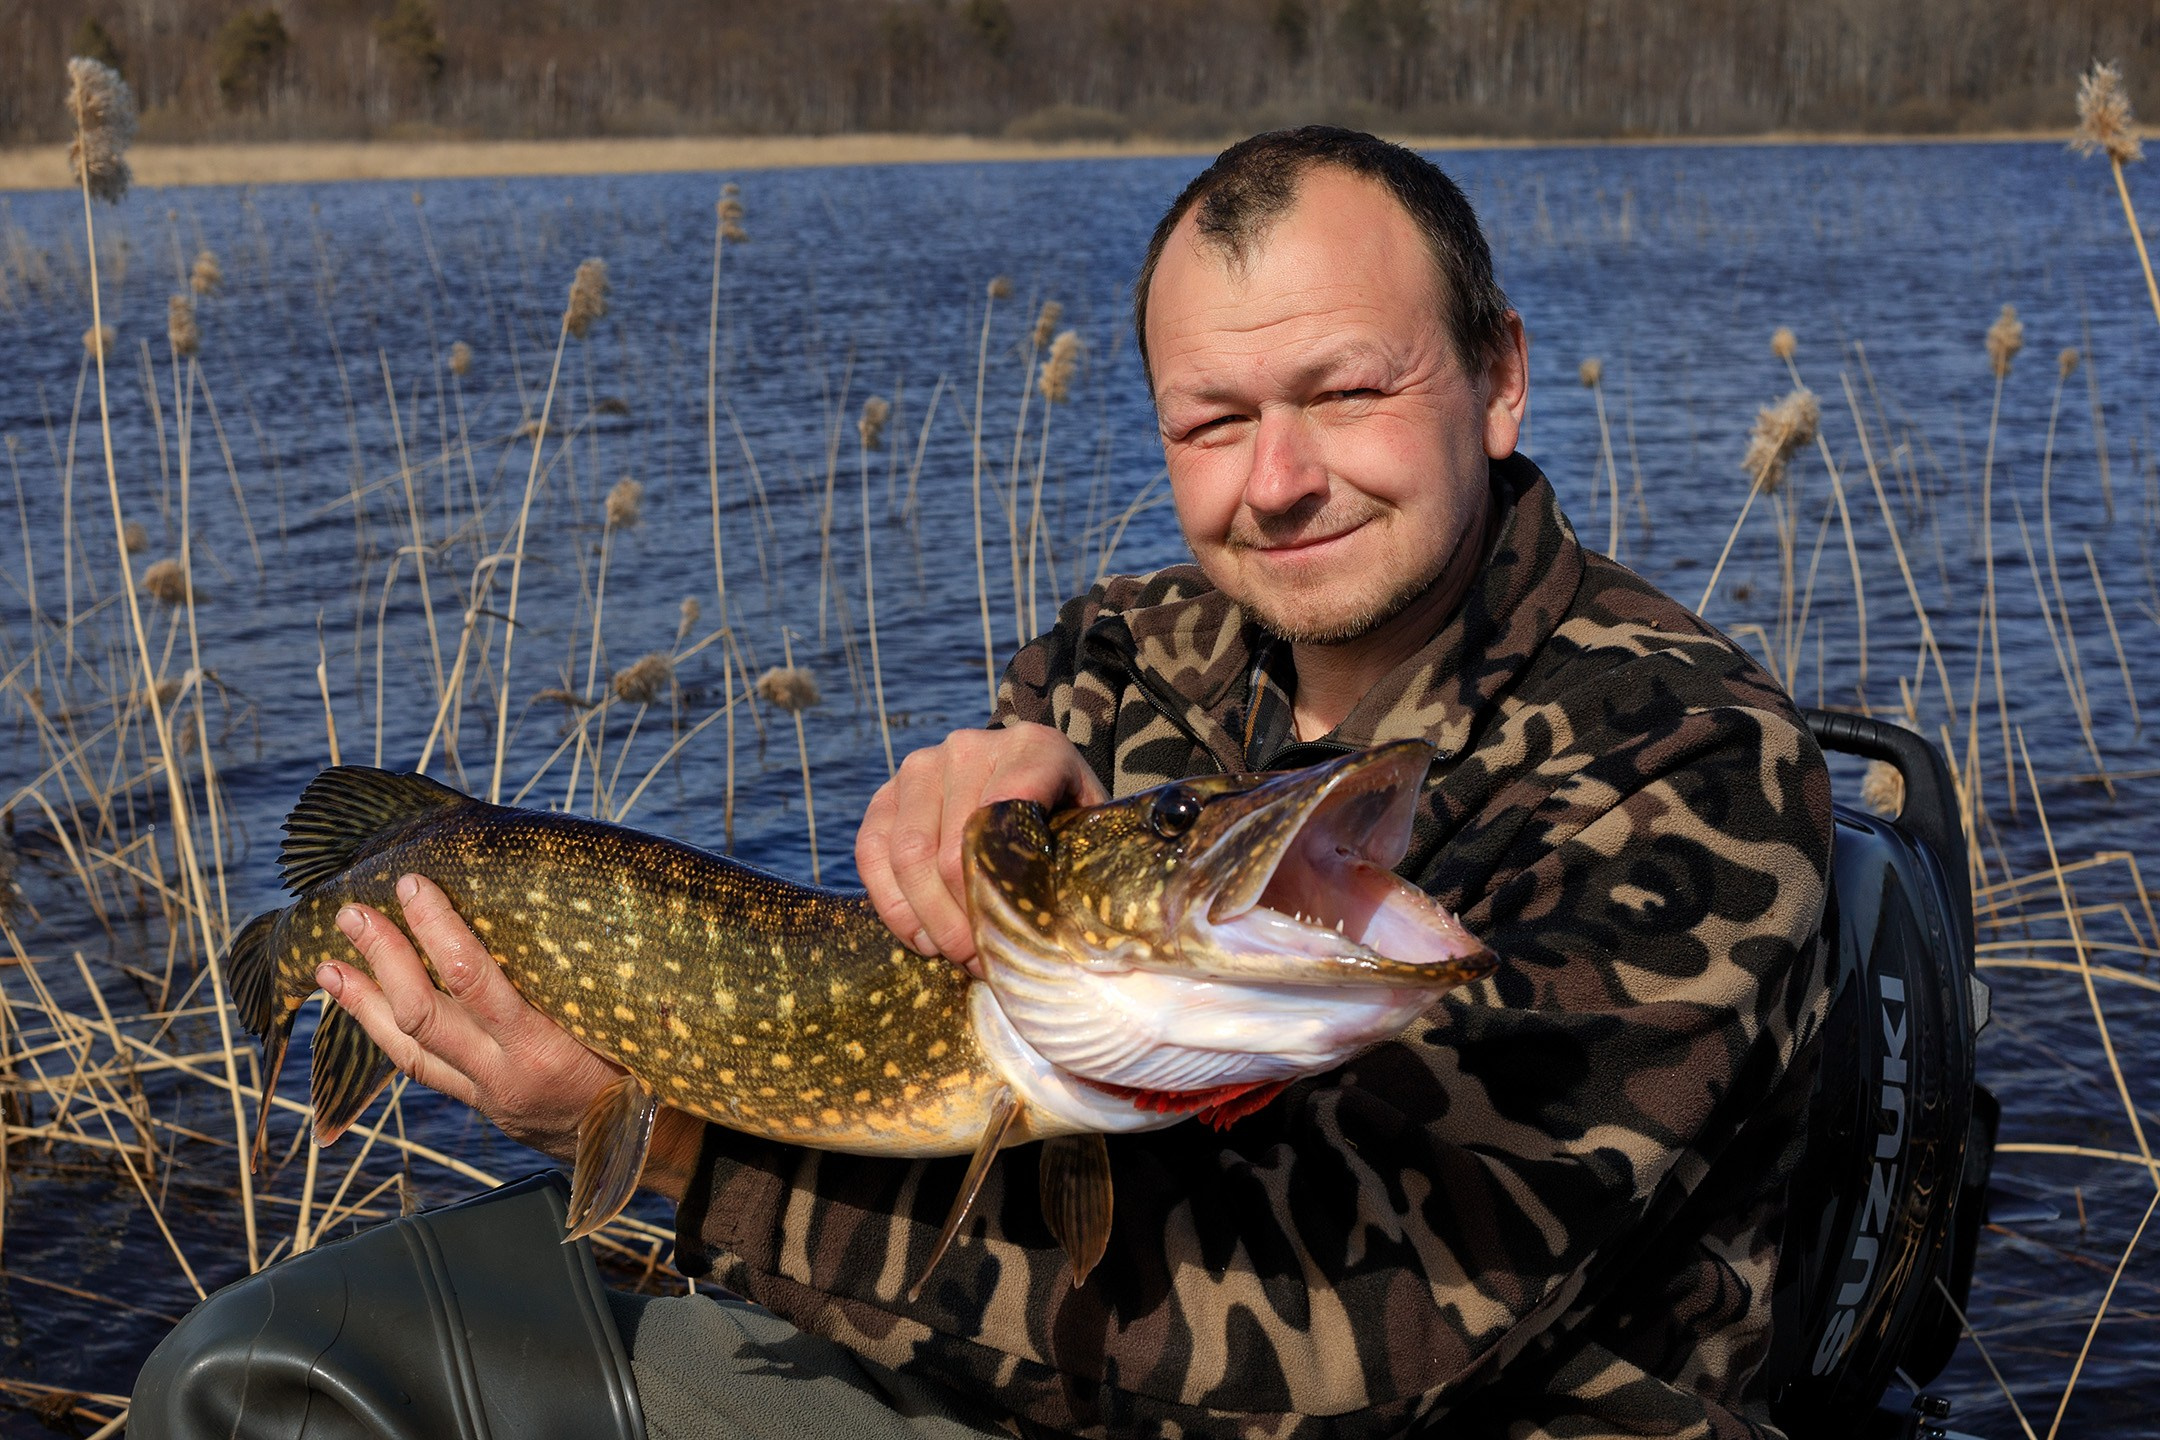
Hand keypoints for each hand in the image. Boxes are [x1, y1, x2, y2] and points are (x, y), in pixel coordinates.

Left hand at [322, 873, 704, 1199]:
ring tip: (328, 964)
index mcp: (547, 1049)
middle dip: (384, 958)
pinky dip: (386, 1034)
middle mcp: (505, 1075)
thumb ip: (589, 977)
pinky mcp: (480, 1103)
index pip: (475, 981)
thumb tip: (573, 897)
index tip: (415, 886)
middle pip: (424, 1013)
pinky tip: (363, 1006)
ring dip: (363, 1002)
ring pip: (408, 1049)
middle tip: (353, 912)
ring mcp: (487, 1094)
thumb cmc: (655, 1068)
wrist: (653, 1151)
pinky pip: (421, 1068)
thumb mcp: (631, 1022)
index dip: (438, 930)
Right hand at [855, 722, 1104, 970]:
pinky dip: (893, 906)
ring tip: (956, 954)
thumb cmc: (1066, 819)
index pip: (1006, 819)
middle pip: (952, 851)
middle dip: (965, 921)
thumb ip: (1081, 864)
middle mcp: (970, 748)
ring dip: (930, 920)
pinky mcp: (886, 794)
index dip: (1002, 889)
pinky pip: (871, 855)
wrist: (1028, 778)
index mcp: (1032, 748)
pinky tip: (922, 937)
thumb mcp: (1088, 831)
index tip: (1013, 935)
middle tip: (984, 962)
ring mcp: (921, 767)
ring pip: (908, 857)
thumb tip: (1062, 937)